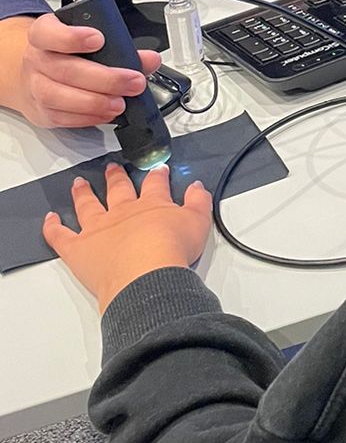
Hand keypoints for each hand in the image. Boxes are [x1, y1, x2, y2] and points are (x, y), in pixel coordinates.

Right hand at [1, 12, 159, 129]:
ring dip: (94, 103)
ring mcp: (35, 87)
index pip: (48, 33)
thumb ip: (120, 48)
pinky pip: (60, 118)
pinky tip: (105, 114)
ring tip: (119, 103)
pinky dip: (87, 118)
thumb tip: (150, 60)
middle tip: (132, 82)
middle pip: (64, 69)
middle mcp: (37, 60)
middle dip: (104, 79)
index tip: (99, 40)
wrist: (35, 73)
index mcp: (45, 35)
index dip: (72, 37)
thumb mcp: (88, 40)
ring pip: (57, 97)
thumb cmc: (66, 54)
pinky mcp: (41, 112)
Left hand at [44, 162, 211, 312]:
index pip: (155, 184)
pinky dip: (53, 227)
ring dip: (83, 193)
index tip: (158, 169)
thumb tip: (198, 187)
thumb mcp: (198, 223)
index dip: (157, 175)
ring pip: (87, 205)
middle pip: (117, 189)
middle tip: (112, 168)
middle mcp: (122, 213)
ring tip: (79, 184)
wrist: (146, 274)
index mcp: (151, 205)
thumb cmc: (170, 252)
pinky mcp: (78, 249)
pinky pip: (61, 235)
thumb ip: (199, 202)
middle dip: (115, 177)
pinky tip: (49, 219)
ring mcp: (98, 229)